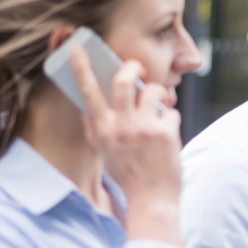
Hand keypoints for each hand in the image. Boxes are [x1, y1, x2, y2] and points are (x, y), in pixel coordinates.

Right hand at [71, 47, 182, 234]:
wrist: (151, 200)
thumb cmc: (129, 176)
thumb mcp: (104, 153)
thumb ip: (95, 130)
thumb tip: (87, 108)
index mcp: (102, 130)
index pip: (87, 92)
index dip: (81, 67)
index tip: (76, 47)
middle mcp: (120, 126)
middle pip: (123, 81)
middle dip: (132, 68)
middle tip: (138, 68)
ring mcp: (143, 129)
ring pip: (152, 91)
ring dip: (159, 94)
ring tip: (160, 104)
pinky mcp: (164, 134)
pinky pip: (171, 113)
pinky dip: (172, 121)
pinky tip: (170, 135)